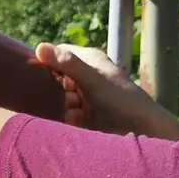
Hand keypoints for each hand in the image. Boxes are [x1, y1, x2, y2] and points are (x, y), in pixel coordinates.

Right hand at [31, 42, 178, 144]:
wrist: (142, 130)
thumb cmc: (121, 100)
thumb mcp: (92, 79)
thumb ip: (67, 63)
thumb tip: (39, 47)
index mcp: (89, 59)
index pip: (59, 54)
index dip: (47, 61)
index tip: (37, 74)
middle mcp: (86, 75)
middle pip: (57, 77)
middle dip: (55, 89)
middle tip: (67, 98)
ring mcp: (86, 95)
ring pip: (61, 98)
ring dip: (63, 106)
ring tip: (77, 113)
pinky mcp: (87, 115)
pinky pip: (68, 114)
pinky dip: (71, 118)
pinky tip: (79, 122)